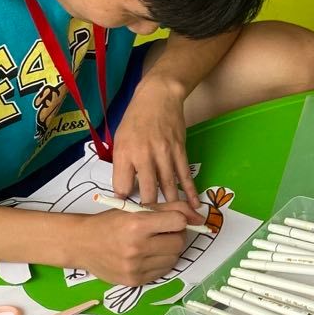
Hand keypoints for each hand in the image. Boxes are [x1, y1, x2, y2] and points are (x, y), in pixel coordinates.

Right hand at [71, 205, 193, 285]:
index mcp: (136, 224)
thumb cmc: (110, 223)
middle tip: (162, 233)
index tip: (171, 221)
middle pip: (179, 242)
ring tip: (154, 245)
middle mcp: (136, 247)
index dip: (178, 220)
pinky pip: (163, 272)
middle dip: (176, 236)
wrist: (81, 244)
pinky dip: (161, 263)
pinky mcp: (134, 281)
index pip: (178, 221)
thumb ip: (170, 209)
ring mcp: (135, 267)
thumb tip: (200, 218)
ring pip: (174, 258)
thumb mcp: (136, 209)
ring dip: (169, 251)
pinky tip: (148, 256)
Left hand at [110, 76, 201, 211]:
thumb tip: (126, 189)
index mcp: (125, 153)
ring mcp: (164, 154)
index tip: (128, 208)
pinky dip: (189, 192)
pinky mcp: (179, 151)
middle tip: (151, 217)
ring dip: (169, 204)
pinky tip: (193, 204)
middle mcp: (144, 155)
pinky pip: (185, 176)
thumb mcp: (120, 140)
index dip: (125, 200)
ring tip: (170, 218)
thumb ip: (122, 165)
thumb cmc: (135, 119)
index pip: (123, 187)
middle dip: (149, 207)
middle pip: (148, 192)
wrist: (158, 97)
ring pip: (167, 187)